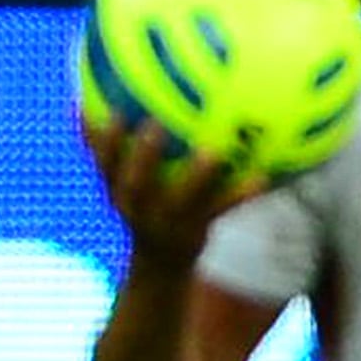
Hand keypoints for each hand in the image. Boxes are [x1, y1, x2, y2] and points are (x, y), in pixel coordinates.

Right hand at [91, 116, 265, 270]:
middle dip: (140, 156)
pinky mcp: (197, 232)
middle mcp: (137, 208)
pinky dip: (240, 195)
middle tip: (153, 126)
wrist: (160, 264)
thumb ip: (116, 144)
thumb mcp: (124, 179)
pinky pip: (220, 211)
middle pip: (133, 183)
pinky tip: (261, 178)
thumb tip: (102, 96)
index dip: (99, 139)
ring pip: (179, 201)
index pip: (101, 162)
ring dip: (194, 177)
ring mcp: (167, 222)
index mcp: (115, 190)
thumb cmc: (145, 204)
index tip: (106, 109)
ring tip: (212, 151)